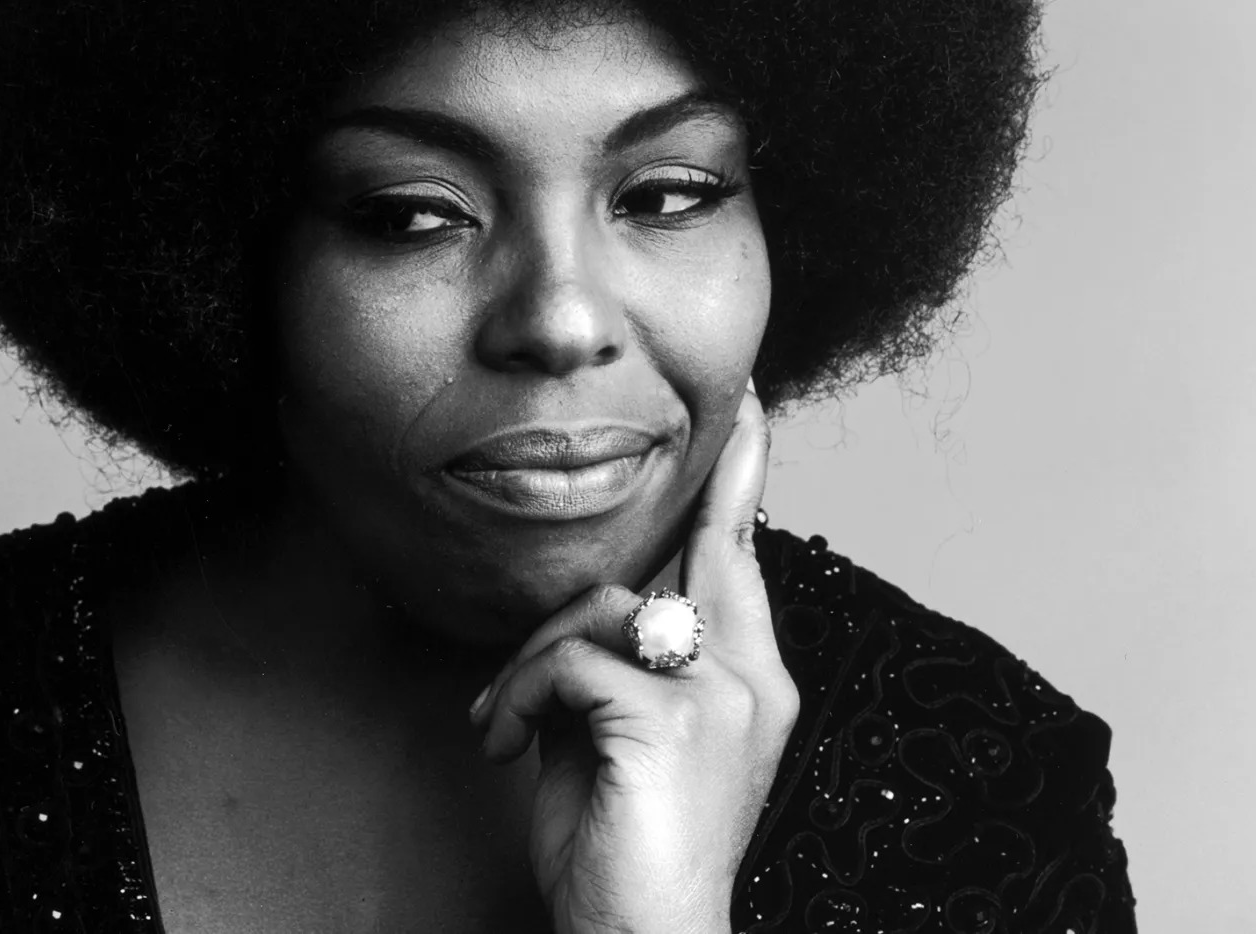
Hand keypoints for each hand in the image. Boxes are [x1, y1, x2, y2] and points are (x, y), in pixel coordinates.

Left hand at [468, 381, 798, 933]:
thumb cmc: (623, 852)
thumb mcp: (616, 745)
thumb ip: (613, 673)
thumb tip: (577, 625)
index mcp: (750, 689)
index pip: (742, 570)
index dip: (742, 488)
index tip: (750, 419)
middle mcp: (752, 683)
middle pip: (713, 553)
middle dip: (724, 475)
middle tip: (741, 404)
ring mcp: (719, 698)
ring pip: (602, 611)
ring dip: (530, 661)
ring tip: (503, 722)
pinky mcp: (671, 719)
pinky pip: (567, 664)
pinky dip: (516, 698)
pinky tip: (504, 744)